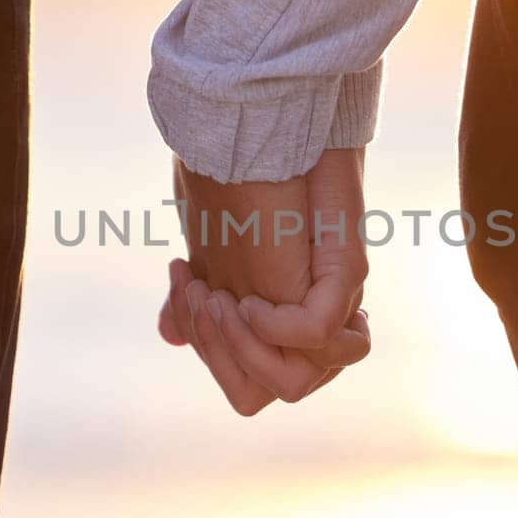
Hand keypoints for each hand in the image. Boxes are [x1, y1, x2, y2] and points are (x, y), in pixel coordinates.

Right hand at [157, 148, 370, 413]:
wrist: (265, 124)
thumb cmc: (240, 179)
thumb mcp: (208, 247)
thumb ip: (196, 299)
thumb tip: (169, 336)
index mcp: (281, 319)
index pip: (246, 383)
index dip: (209, 353)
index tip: (186, 290)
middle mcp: (311, 318)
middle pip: (264, 393)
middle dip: (218, 355)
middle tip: (203, 297)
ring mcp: (333, 301)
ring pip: (292, 383)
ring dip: (240, 347)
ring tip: (219, 297)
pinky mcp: (347, 273)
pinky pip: (316, 335)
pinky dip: (273, 326)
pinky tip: (248, 294)